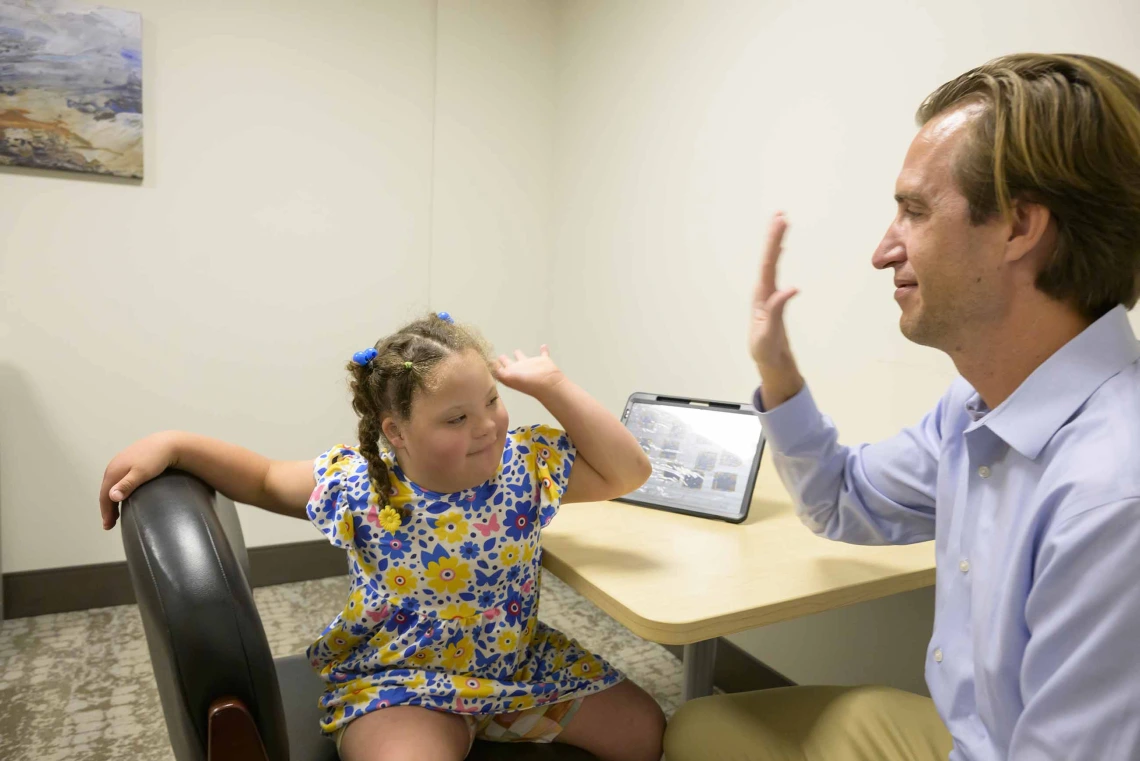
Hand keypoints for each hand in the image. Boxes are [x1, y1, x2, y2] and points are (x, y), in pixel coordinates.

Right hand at [99, 431, 177, 529]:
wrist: (167, 443)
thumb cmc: (155, 459)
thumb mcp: (141, 473)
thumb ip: (126, 485)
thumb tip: (112, 497)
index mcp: (113, 471)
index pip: (104, 496)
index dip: (106, 512)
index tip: (108, 526)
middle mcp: (113, 466)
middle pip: (106, 491)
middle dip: (107, 508)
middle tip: (110, 524)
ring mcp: (120, 463)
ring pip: (112, 485)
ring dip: (111, 499)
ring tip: (115, 513)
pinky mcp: (128, 461)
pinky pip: (118, 479)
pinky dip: (118, 490)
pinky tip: (123, 495)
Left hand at [493, 346, 565, 397]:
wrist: (546, 383)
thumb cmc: (527, 381)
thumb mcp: (507, 377)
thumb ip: (498, 370)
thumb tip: (489, 364)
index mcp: (510, 373)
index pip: (500, 369)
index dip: (495, 365)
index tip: (489, 358)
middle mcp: (519, 369)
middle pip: (510, 364)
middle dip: (505, 360)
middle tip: (500, 355)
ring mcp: (531, 365)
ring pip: (523, 358)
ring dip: (520, 354)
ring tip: (516, 350)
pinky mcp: (543, 360)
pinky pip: (543, 353)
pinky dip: (544, 350)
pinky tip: (544, 345)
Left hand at [750, 212, 803, 407]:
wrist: (767, 360)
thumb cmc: (765, 349)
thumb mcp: (769, 334)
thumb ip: (777, 311)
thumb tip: (790, 289)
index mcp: (761, 297)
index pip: (768, 264)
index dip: (773, 243)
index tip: (780, 224)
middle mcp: (763, 291)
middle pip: (768, 259)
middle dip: (773, 236)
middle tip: (779, 214)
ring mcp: (768, 293)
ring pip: (770, 262)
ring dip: (774, 242)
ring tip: (780, 221)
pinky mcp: (774, 297)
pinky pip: (774, 271)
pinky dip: (777, 256)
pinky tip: (780, 246)